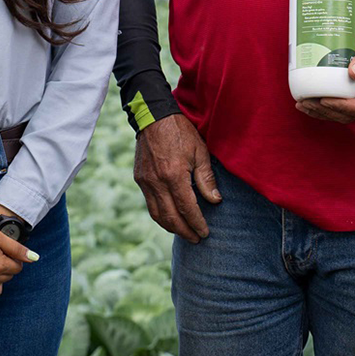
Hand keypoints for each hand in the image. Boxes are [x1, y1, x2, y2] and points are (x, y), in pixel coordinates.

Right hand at [133, 114, 220, 242]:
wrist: (153, 116)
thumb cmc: (181, 132)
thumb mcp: (200, 152)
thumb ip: (206, 178)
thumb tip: (215, 201)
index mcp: (174, 175)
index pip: (187, 208)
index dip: (197, 223)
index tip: (205, 233)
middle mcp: (157, 182)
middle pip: (171, 217)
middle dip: (185, 231)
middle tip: (196, 239)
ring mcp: (145, 181)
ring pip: (157, 214)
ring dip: (171, 227)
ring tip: (184, 232)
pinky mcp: (139, 179)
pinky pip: (150, 204)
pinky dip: (160, 215)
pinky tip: (171, 218)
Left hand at [295, 21, 354, 123]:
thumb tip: (353, 73)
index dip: (340, 106)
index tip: (324, 100)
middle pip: (347, 114)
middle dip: (325, 111)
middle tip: (306, 103)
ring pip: (340, 112)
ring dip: (320, 111)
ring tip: (302, 104)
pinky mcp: (351, 88)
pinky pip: (337, 103)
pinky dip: (322, 105)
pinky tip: (308, 100)